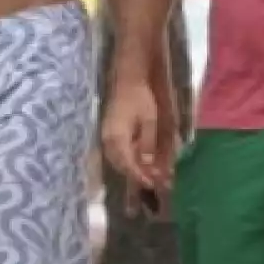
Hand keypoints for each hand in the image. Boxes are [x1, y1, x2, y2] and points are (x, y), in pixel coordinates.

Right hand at [101, 65, 178, 211]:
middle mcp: (108, 140)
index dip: (140, 177)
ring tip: (151, 179)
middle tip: (156, 185)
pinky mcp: (111, 135)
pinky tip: (143, 166)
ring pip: (119, 163)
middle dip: (137, 177)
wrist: (128, 79)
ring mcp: (107, 138)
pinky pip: (119, 155)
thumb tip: (149, 166)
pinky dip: (131, 162)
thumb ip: (147, 144)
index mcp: (116, 137)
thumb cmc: (140, 97)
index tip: (153, 185)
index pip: (127, 164)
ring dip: (134, 172)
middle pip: (121, 166)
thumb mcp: (149, 120)